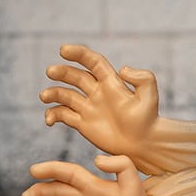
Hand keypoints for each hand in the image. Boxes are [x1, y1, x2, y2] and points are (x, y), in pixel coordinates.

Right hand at [40, 44, 159, 159]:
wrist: (145, 145)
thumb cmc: (148, 120)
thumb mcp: (150, 96)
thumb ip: (142, 78)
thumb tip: (122, 69)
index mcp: (111, 82)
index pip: (92, 62)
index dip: (78, 53)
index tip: (63, 50)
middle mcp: (97, 92)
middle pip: (75, 76)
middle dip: (62, 72)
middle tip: (51, 72)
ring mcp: (89, 107)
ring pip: (65, 95)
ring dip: (53, 93)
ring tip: (45, 96)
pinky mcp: (83, 123)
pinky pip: (62, 115)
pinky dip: (52, 115)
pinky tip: (50, 121)